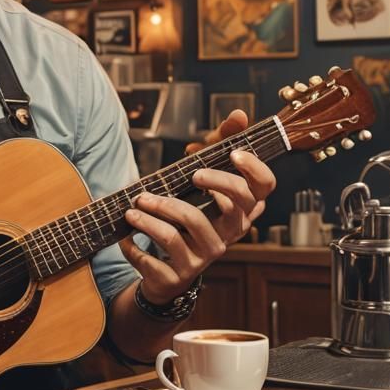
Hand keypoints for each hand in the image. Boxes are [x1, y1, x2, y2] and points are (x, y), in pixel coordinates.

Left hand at [123, 110, 275, 301]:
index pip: (264, 190)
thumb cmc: (187, 213)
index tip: (233, 154)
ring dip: (154, 213)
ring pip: (182, 231)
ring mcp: (203, 257)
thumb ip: (217, 145)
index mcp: (240, 211)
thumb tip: (238, 114)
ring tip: (135, 203)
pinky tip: (125, 236)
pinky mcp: (176, 275)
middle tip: (189, 173)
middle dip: (210, 184)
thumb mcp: (200, 178)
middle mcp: (228, 235)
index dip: (254, 171)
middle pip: (232, 207)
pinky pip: (153, 258)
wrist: (165, 271)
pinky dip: (134, 246)